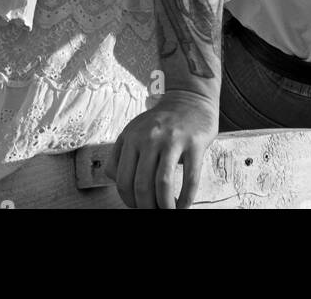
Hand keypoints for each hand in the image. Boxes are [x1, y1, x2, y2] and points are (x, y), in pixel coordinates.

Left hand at [107, 91, 217, 208]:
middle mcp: (150, 138)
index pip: (122, 179)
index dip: (128, 200)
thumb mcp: (134, 130)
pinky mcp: (194, 143)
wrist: (190, 98)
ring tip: (167, 211)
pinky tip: (183, 205)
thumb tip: (115, 180)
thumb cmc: (161, 120)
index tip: (136, 206)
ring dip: (165, 206)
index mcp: (132, 137)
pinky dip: (186, 198)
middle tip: (152, 212)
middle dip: (146, 207)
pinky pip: (190, 178)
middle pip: (141, 185)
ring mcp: (173, 140)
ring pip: (163, 184)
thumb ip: (121, 153)